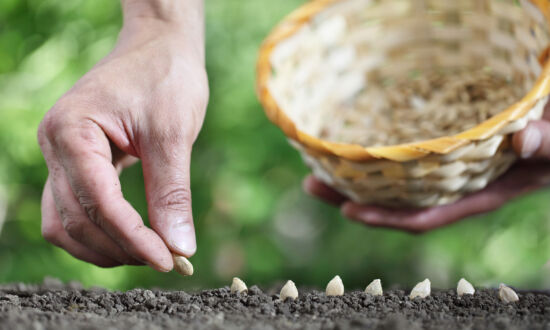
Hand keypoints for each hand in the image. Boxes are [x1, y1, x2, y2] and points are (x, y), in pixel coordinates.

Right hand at [37, 0, 206, 270]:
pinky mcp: (73, 161)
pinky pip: (72, 210)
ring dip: (105, 247)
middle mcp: (54, 145)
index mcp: (72, 131)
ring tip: (151, 253)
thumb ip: (172, 193)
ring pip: (65, 223)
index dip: (134, 238)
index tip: (170, 260)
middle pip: (77, 219)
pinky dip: (99, 232)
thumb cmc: (166, 78)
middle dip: (122, 247)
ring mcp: (59, 154)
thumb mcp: (173, 134)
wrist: (158, 47)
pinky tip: (132, 238)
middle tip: (168, 259)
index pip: (99, 202)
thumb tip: (180, 248)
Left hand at [304, 106, 549, 232]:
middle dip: (352, 197)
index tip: (350, 210)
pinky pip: (402, 159)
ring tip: (316, 165)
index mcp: (477, 195)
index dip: (388, 217)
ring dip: (354, 176)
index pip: (426, 215)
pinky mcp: (441, 151)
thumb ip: (548, 146)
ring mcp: (443, 170)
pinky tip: (352, 148)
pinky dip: (377, 157)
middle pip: (395, 201)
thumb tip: (522, 141)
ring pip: (392, 180)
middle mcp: (453, 187)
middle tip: (312, 183)